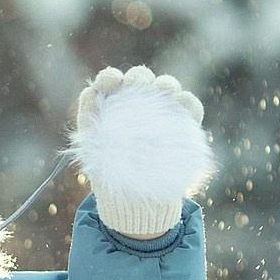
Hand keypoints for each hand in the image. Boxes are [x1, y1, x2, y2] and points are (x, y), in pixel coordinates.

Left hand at [67, 65, 213, 239]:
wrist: (133, 202)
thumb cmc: (108, 173)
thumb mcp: (91, 149)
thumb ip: (89, 120)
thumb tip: (89, 91)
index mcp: (111, 104)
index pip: (111, 81)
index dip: (110, 77)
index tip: (110, 83)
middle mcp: (137, 102)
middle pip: (140, 78)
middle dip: (138, 77)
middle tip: (137, 86)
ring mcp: (162, 112)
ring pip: (166, 86)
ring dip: (165, 84)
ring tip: (164, 91)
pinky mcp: (184, 124)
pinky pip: (190, 106)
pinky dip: (188, 101)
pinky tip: (181, 103)